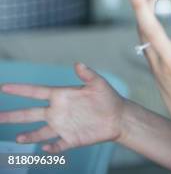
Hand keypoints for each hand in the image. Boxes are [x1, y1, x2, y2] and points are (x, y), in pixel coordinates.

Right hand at [0, 63, 125, 152]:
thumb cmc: (108, 97)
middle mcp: (58, 111)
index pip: (36, 92)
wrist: (118, 117)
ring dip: (29, 136)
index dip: (20, 90)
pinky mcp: (71, 139)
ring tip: (18, 138)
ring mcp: (63, 126)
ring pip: (40, 132)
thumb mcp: (98, 83)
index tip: (4, 88)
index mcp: (61, 95)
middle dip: (13, 115)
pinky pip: (57, 146)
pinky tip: (45, 148)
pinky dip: (50, 148)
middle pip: (30, 114)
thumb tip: (78, 64)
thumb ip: (87, 74)